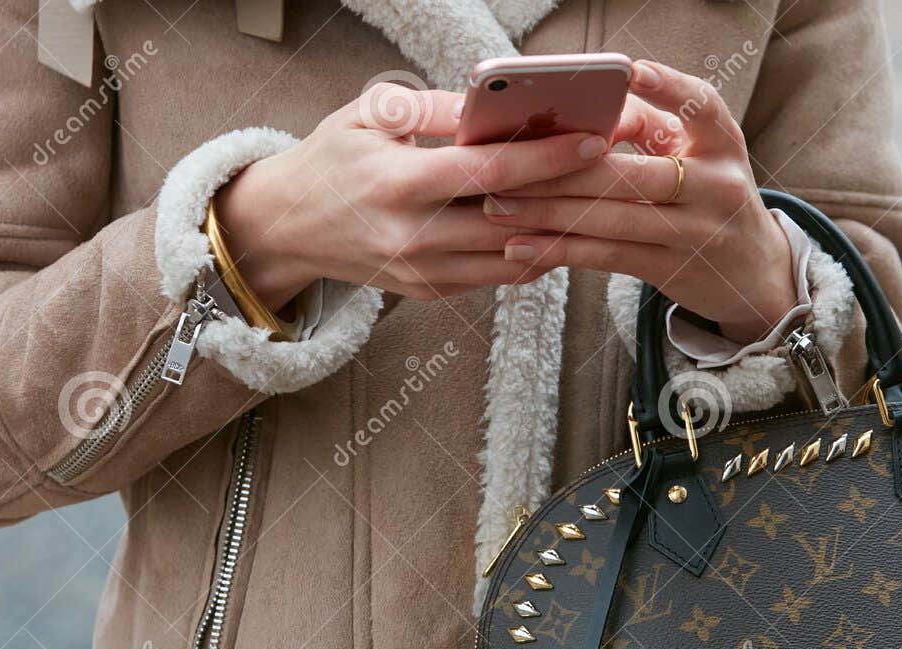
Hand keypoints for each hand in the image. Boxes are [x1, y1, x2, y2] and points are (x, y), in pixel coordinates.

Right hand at [213, 85, 615, 305]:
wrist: (288, 225)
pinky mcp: (428, 292)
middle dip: (567, 196)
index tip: (592, 140)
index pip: (491, 173)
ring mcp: (421, 272)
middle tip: (612, 174)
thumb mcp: (371, 116)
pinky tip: (555, 229)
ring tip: (595, 203)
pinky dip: (529, 254)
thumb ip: (435, 111)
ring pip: (511, 258)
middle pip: (511, 220)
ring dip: (558, 232)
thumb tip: (496, 104)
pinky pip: (494, 277)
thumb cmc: (333, 158)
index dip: (547, 157)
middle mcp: (412, 236)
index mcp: (398, 183)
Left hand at [484, 60, 799, 345]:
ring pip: (611, 219)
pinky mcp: (671, 269)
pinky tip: (519, 248)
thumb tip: (578, 121)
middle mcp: (716, 187)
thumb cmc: (708, 199)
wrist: (754, 274)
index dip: (668, 87)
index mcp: (723, 144)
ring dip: (548, 213)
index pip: (702, 105)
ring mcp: (695, 232)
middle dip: (562, 170)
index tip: (631, 72)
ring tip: (497, 207)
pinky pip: (606, 257)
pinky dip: (559, 252)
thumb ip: (650, 133)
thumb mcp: (699, 157)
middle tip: (507, 164)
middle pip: (633, 174)